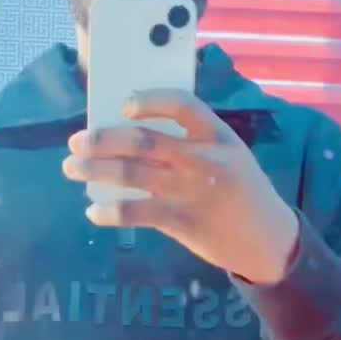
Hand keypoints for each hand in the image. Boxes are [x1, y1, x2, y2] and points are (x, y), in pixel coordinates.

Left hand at [64, 90, 299, 284]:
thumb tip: (131, 136)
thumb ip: (191, 143)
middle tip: (77, 142)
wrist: (268, 238)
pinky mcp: (182, 221)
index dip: (150, 101)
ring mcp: (191, 191)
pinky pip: (136, 212)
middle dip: (102, 140)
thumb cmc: (241, 190)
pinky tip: (93, 211)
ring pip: (132, 174)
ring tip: (72, 168)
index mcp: (217, 135)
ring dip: (95, 169)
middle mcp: (203, 159)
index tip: (123, 106)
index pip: (182, 104)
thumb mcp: (229, 155)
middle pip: (143, 141)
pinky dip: (110, 211)